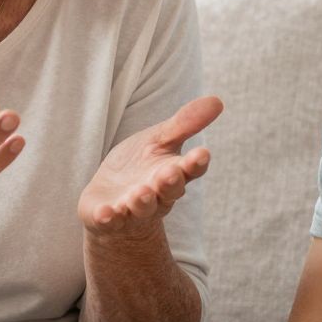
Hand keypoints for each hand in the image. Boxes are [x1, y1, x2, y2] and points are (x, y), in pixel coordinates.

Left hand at [78, 96, 221, 237]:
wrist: (111, 199)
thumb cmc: (140, 167)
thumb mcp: (159, 140)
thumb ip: (184, 124)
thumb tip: (217, 100)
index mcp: (173, 173)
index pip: (189, 169)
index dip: (195, 163)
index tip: (202, 154)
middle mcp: (157, 195)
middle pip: (168, 191)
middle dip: (169, 183)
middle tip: (169, 174)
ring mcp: (132, 209)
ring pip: (141, 208)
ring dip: (141, 202)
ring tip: (140, 194)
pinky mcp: (108, 218)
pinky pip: (109, 221)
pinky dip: (107, 218)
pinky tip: (104, 214)